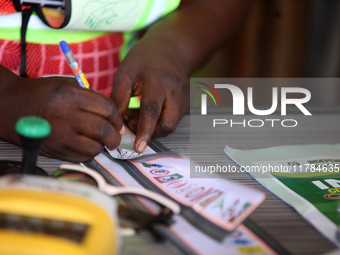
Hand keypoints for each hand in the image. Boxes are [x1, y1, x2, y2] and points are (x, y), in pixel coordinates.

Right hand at [1, 74, 123, 161]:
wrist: (12, 106)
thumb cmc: (42, 94)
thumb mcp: (67, 85)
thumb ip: (91, 97)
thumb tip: (113, 114)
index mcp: (69, 95)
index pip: (107, 108)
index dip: (117, 117)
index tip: (118, 121)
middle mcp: (64, 116)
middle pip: (103, 130)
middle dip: (115, 135)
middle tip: (115, 136)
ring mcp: (59, 135)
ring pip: (94, 148)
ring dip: (103, 146)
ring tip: (101, 141)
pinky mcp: (54, 150)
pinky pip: (82, 157)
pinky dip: (90, 153)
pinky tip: (87, 145)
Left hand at [111, 40, 189, 152]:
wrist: (169, 49)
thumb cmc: (143, 60)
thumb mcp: (125, 73)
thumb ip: (118, 99)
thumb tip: (116, 126)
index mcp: (159, 81)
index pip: (152, 111)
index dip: (145, 131)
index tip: (138, 148)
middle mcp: (177, 91)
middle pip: (168, 124)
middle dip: (151, 132)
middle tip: (131, 123)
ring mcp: (185, 97)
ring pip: (171, 124)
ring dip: (153, 126)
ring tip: (136, 113)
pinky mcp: (187, 102)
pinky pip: (173, 119)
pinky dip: (159, 121)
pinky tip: (147, 110)